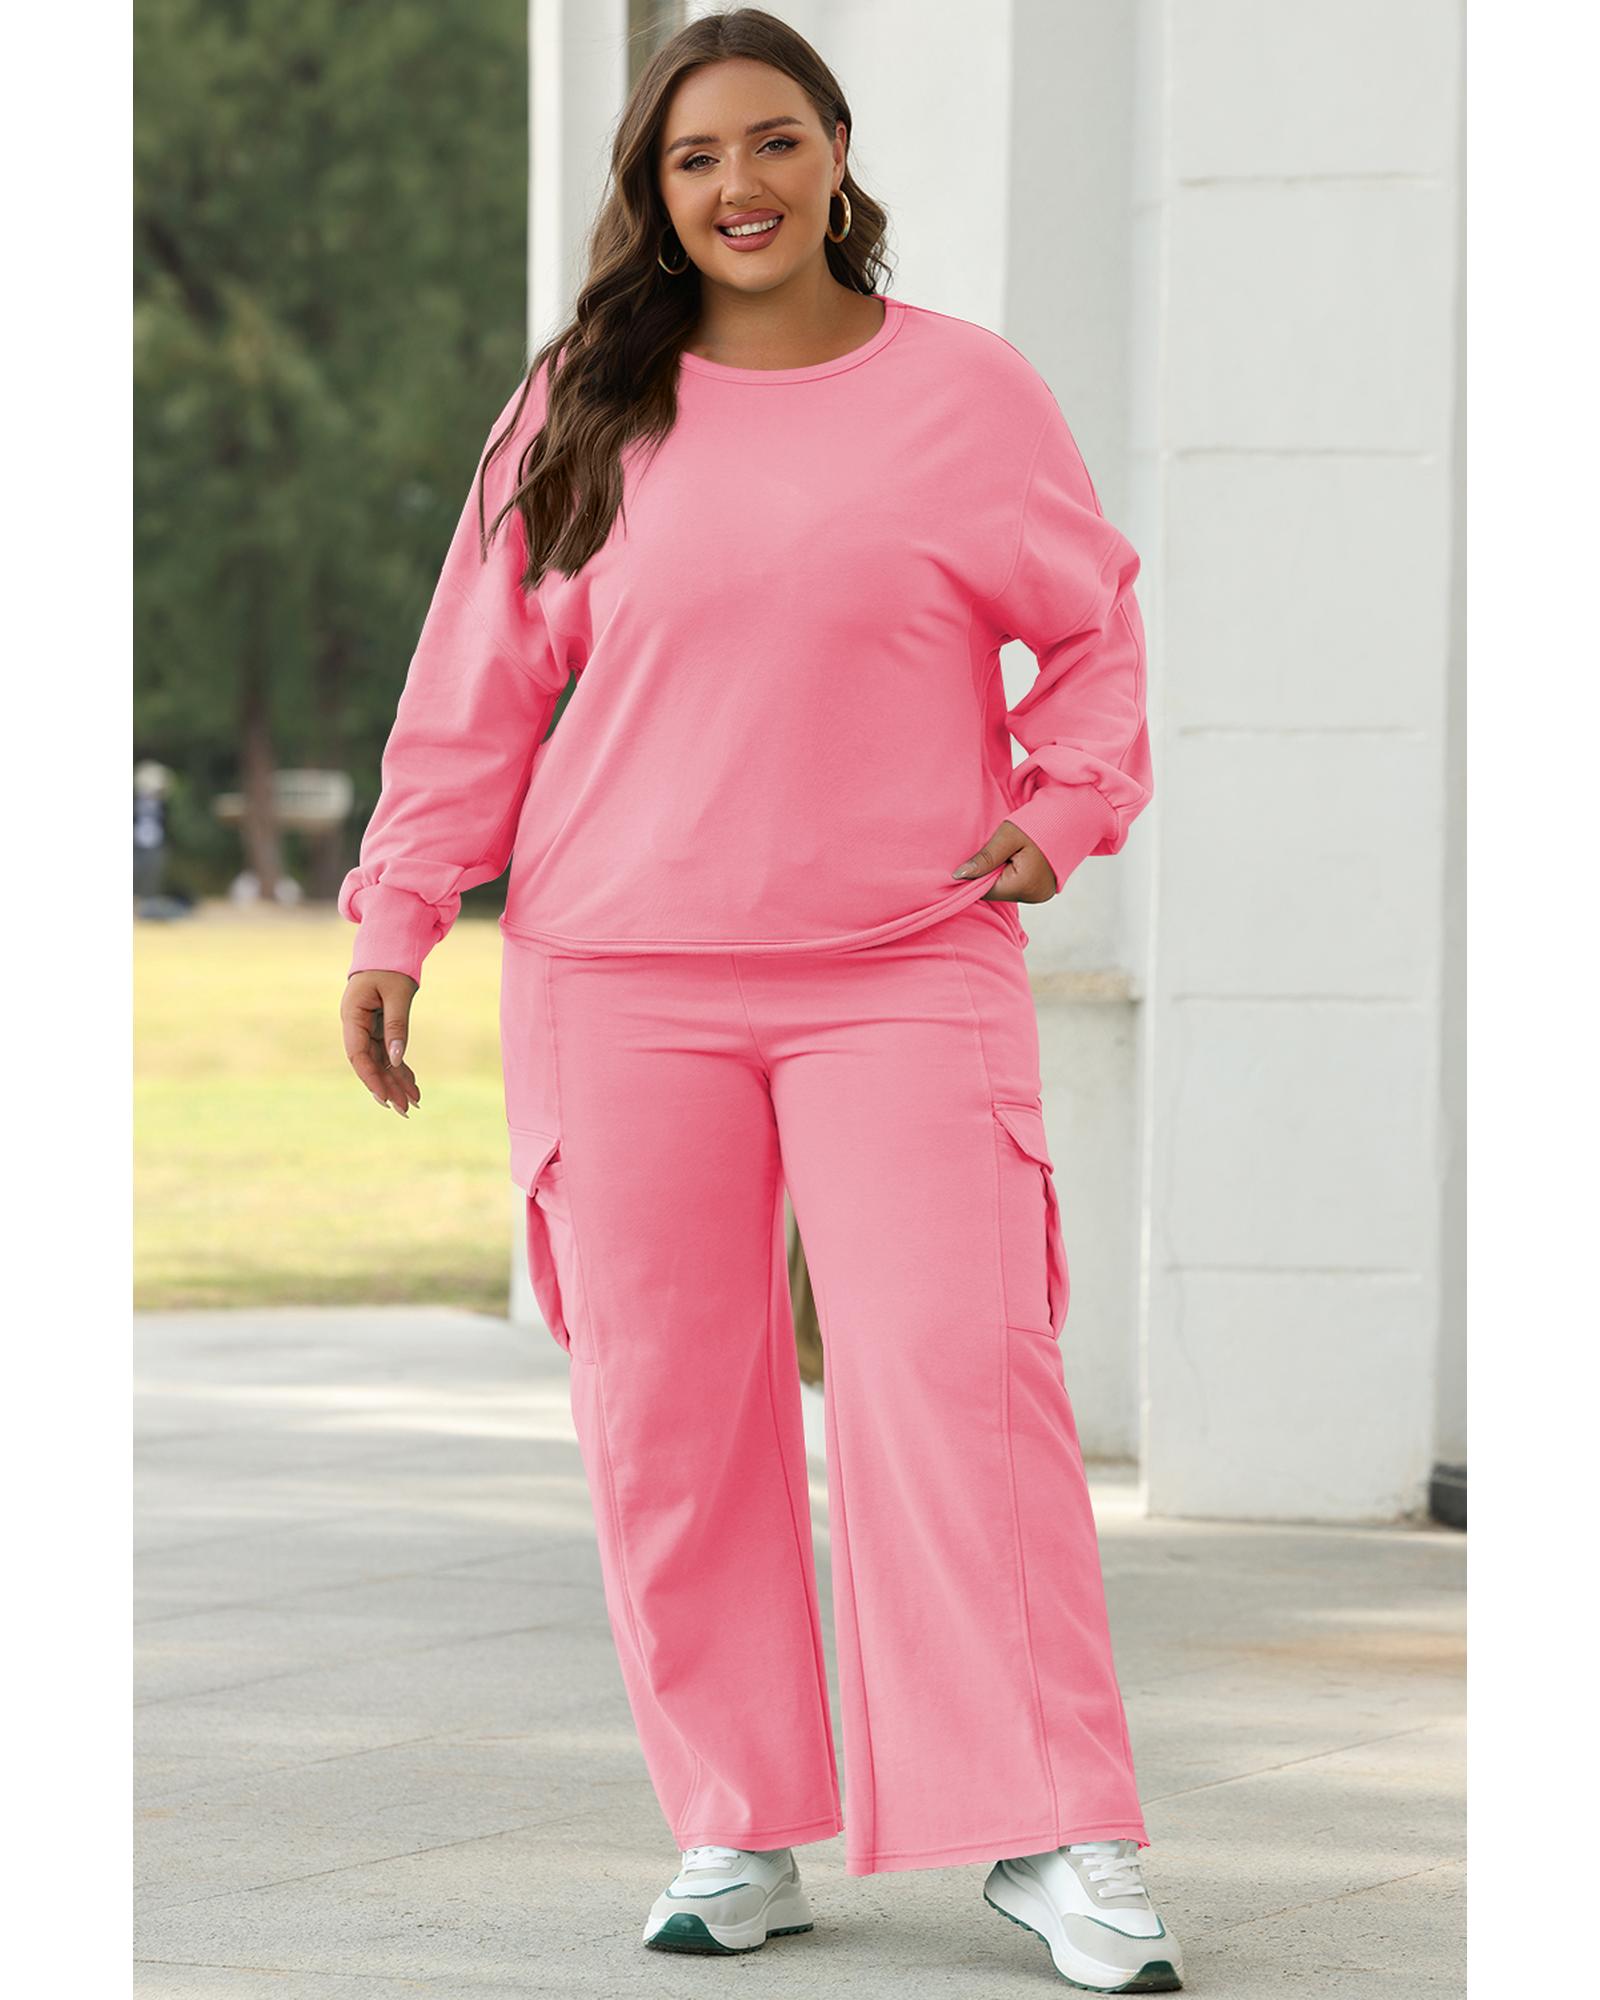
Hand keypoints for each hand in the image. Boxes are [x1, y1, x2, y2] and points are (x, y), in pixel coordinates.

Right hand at [341, 968, 421, 1115]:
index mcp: (352, 1015)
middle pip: (369, 1063)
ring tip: (413, 1104)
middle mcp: (355, 1024)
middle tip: (405, 1110)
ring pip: (380, 1061)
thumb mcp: (398, 994)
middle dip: (387, 1087)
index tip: (386, 1098)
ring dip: (395, 1082)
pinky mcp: (378, 1027)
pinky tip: (413, 1087)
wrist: (389, 948)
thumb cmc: (391, 966)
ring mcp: (366, 1027)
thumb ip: (396, 1025)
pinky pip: (388, 1053)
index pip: (358, 1054)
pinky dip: (400, 1069)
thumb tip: (396, 1059)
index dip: (371, 1078)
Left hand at [951, 819, 1058, 902]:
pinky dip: (1011, 876)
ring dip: (1000, 875)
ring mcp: (1040, 896)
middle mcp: (1034, 896)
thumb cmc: (1038, 823)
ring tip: (1005, 854)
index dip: (975, 876)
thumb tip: (958, 875)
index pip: (986, 890)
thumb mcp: (1007, 836)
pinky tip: (1014, 860)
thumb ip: (984, 858)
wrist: (1070, 818)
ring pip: (1006, 890)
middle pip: (997, 892)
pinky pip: (1017, 888)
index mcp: (1025, 885)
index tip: (971, 859)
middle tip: (992, 851)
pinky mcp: (1042, 891)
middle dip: (988, 875)